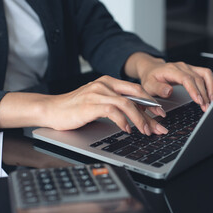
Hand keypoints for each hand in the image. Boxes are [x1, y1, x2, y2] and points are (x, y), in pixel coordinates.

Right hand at [0, 75, 167, 135]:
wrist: (52, 109)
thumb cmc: (75, 108)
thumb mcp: (98, 102)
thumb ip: (115, 104)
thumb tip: (136, 115)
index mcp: (109, 82)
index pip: (136, 90)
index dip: (151, 102)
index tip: (160, 113)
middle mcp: (105, 84)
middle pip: (136, 95)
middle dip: (151, 110)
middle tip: (160, 123)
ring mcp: (98, 93)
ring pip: (127, 103)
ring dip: (140, 119)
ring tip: (146, 131)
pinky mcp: (91, 104)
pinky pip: (113, 111)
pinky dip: (123, 122)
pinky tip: (127, 130)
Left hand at [124, 53, 212, 111]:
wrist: (151, 69)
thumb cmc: (150, 78)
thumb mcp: (148, 85)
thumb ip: (158, 88)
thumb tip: (169, 91)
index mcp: (171, 70)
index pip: (186, 79)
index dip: (194, 90)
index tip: (199, 101)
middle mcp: (182, 67)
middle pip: (198, 78)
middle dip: (204, 94)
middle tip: (206, 108)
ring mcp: (189, 68)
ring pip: (205, 75)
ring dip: (211, 88)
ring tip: (212, 102)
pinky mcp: (193, 70)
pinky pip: (206, 75)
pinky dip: (211, 84)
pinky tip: (212, 95)